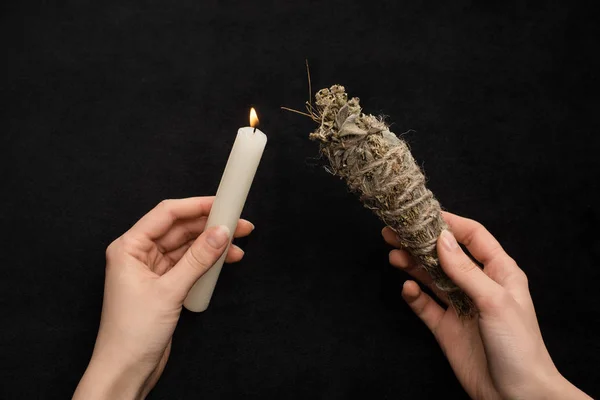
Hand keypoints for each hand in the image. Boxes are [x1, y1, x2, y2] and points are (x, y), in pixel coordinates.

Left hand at [73, 197, 253, 399]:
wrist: (125, 370)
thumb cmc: (132, 333)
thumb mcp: (169, 291)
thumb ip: (198, 259)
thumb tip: (221, 233)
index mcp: (129, 247)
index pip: (166, 214)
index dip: (196, 206)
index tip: (222, 203)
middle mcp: (139, 254)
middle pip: (179, 229)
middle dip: (210, 225)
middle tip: (239, 224)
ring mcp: (153, 270)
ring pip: (187, 247)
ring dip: (211, 245)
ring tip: (237, 245)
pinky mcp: (164, 285)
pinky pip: (189, 264)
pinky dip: (206, 262)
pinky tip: (224, 261)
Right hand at [382, 212, 590, 399]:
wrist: (517, 396)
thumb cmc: (519, 346)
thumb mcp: (495, 301)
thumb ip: (466, 270)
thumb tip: (442, 238)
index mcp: (499, 273)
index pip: (473, 237)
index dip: (450, 223)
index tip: (423, 214)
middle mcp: (477, 285)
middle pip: (445, 255)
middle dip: (420, 242)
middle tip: (393, 232)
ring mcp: (460, 306)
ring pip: (431, 277)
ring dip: (412, 265)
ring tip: (394, 255)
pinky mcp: (446, 327)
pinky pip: (425, 305)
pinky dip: (414, 295)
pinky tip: (407, 288)